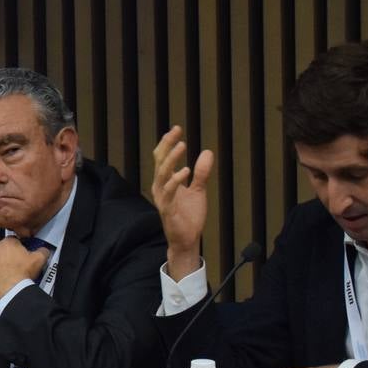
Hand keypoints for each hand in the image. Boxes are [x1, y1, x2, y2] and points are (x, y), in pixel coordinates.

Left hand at [0, 237, 47, 299]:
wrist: (14, 289)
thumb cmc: (24, 272)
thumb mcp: (40, 259)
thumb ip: (43, 250)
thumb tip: (44, 250)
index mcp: (8, 242)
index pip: (14, 240)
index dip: (20, 246)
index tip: (23, 254)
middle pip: (4, 248)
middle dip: (10, 254)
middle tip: (18, 263)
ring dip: (1, 262)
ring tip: (10, 271)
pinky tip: (3, 276)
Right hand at [151, 126, 215, 277]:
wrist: (187, 239)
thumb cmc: (189, 216)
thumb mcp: (198, 190)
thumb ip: (201, 172)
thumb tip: (207, 152)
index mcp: (166, 181)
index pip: (163, 157)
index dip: (168, 142)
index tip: (177, 128)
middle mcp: (160, 187)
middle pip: (160, 161)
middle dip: (167, 145)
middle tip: (176, 131)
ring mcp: (162, 198)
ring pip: (162, 174)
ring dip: (171, 159)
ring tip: (182, 145)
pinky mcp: (167, 209)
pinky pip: (169, 192)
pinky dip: (176, 180)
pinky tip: (186, 170)